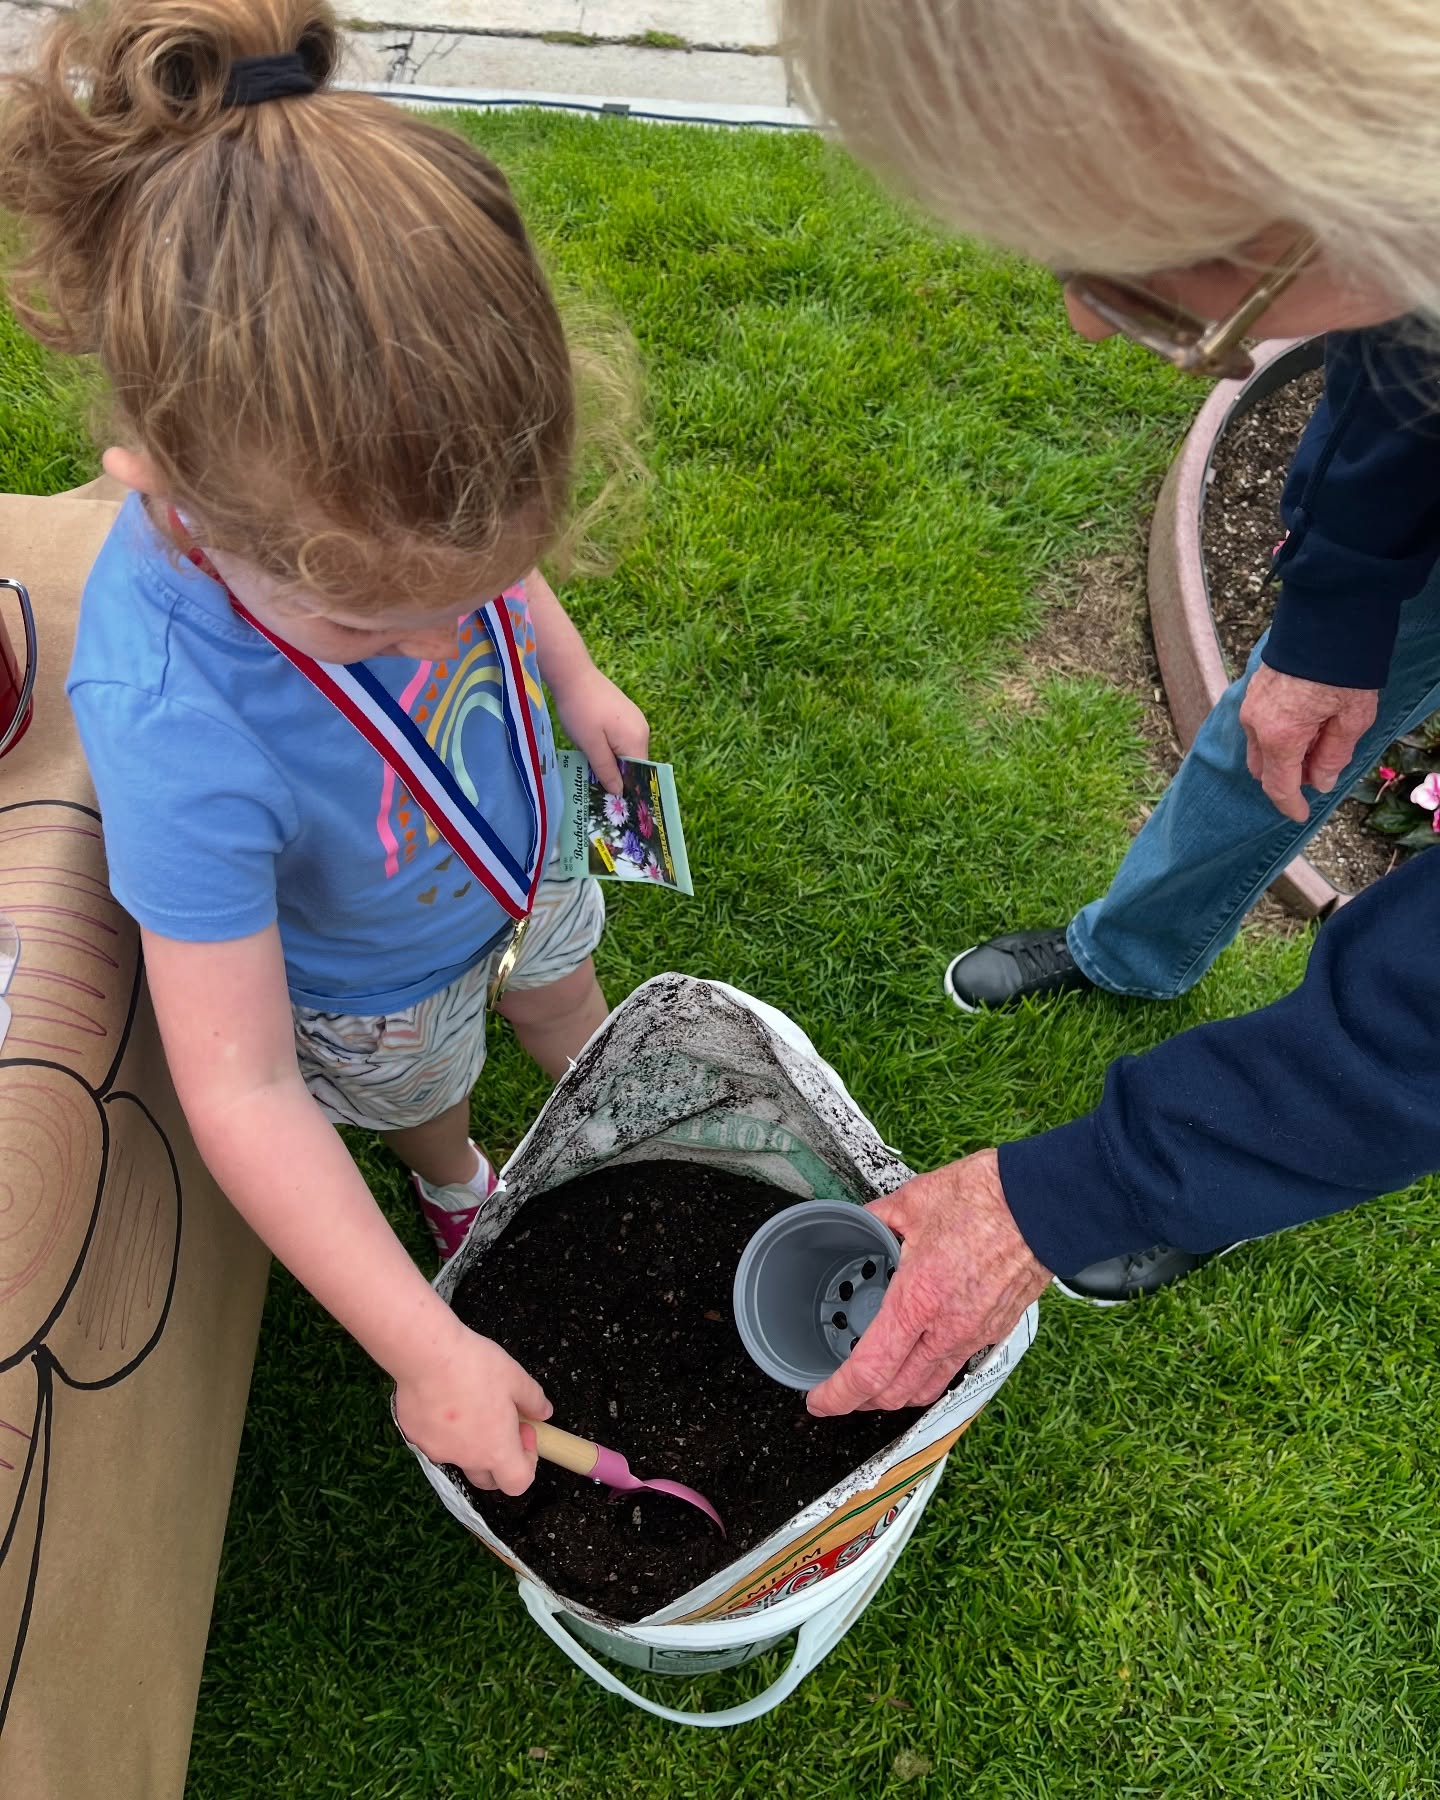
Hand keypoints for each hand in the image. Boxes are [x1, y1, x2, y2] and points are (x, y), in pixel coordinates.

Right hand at [394, 1321, 550, 1494]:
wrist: (426, 1354)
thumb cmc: (475, 1366)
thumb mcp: (516, 1377)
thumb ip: (534, 1400)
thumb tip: (544, 1413)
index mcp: (496, 1450)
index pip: (518, 1484)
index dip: (527, 1461)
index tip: (524, 1431)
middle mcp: (466, 1459)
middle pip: (487, 1478)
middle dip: (498, 1458)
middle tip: (500, 1422)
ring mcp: (436, 1451)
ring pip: (459, 1456)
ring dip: (469, 1440)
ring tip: (468, 1402)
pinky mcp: (414, 1437)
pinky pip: (434, 1440)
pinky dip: (442, 1428)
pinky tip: (442, 1397)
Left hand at [554, 666, 649, 792]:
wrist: (573, 675)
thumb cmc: (580, 710)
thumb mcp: (590, 745)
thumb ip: (606, 770)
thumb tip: (619, 792)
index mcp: (637, 739)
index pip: (638, 773)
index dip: (624, 786)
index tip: (607, 797)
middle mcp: (642, 729)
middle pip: (633, 763)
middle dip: (616, 773)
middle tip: (593, 781)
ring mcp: (635, 720)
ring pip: (626, 751)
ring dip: (610, 760)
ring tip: (589, 761)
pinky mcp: (625, 713)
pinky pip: (621, 739)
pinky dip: (609, 747)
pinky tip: (592, 745)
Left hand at [807, 1150, 1050, 1416]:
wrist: (1046, 1204)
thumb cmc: (984, 1198)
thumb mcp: (912, 1201)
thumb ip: (876, 1219)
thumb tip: (856, 1222)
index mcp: (917, 1301)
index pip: (870, 1371)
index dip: (837, 1395)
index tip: (818, 1400)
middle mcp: (946, 1329)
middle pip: (896, 1394)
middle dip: (861, 1401)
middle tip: (840, 1388)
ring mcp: (975, 1335)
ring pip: (928, 1388)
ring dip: (896, 1394)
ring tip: (876, 1378)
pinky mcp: (996, 1331)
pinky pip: (955, 1368)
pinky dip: (929, 1374)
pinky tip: (919, 1353)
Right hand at [1238, 666, 1377, 823]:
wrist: (1326, 616)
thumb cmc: (1342, 668)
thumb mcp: (1353, 717)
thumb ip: (1334, 755)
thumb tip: (1322, 781)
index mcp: (1280, 737)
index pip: (1278, 786)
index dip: (1290, 805)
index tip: (1301, 814)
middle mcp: (1256, 724)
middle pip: (1262, 769)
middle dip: (1286, 777)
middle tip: (1319, 767)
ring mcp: (1250, 705)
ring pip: (1259, 747)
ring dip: (1281, 754)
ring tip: (1316, 738)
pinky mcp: (1253, 690)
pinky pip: (1257, 725)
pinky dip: (1275, 734)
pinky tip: (1303, 720)